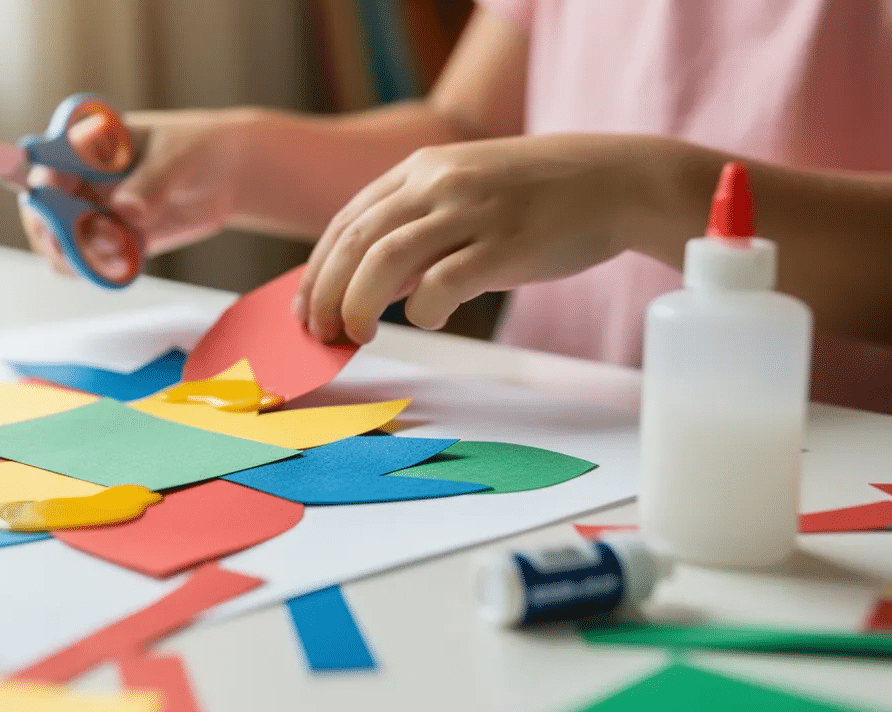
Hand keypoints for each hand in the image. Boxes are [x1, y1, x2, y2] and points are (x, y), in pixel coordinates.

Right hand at [21, 109, 250, 276]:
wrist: (226, 175)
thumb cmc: (195, 148)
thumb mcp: (176, 158)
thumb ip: (151, 182)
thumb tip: (126, 210)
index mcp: (85, 147)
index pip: (46, 165)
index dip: (41, 185)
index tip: (51, 199)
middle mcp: (79, 182)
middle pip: (42, 214)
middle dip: (54, 235)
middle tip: (84, 244)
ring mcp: (93, 214)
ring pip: (61, 247)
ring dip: (79, 259)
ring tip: (120, 252)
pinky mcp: (113, 242)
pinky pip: (92, 265)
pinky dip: (103, 271)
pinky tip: (131, 262)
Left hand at [295, 133, 663, 343]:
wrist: (616, 181)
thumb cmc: (538, 196)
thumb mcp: (466, 191)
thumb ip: (417, 228)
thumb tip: (369, 284)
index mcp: (422, 168)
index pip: (347, 221)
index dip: (316, 269)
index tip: (304, 307)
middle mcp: (438, 183)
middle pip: (354, 242)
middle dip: (324, 293)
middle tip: (317, 333)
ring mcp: (471, 211)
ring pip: (383, 261)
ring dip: (356, 305)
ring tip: (354, 335)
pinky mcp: (504, 245)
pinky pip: (441, 284)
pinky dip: (422, 310)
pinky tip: (430, 317)